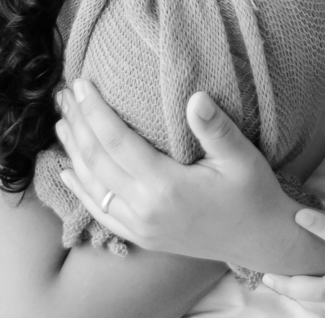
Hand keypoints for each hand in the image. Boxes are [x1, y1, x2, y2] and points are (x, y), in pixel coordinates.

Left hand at [56, 83, 287, 264]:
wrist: (262, 240)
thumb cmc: (253, 194)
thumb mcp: (242, 157)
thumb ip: (216, 128)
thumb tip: (195, 97)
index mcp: (167, 186)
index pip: (116, 141)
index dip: (95, 110)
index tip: (80, 84)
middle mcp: (146, 209)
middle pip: (97, 161)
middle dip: (78, 125)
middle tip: (63, 95)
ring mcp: (141, 227)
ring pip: (94, 186)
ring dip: (74, 153)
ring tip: (62, 123)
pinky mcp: (143, 237)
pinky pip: (102, 212)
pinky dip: (81, 190)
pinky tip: (68, 172)